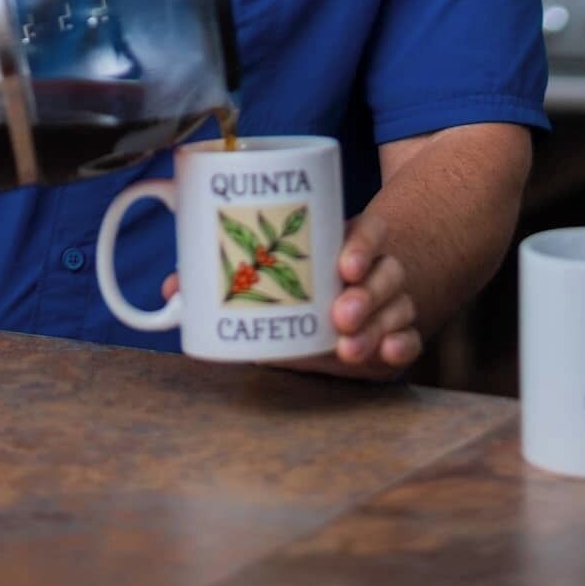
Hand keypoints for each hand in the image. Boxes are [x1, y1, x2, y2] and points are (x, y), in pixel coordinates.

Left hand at [158, 208, 420, 380]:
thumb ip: (231, 277)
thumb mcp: (279, 267)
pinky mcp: (399, 334)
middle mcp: (377, 269)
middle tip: (339, 314)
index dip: (361, 245)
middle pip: (385, 273)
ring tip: (349, 346)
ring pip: (399, 306)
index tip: (342, 264)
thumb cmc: (303, 279)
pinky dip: (403, 344)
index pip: (369, 232)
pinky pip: (412, 337)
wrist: (357, 288)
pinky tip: (389, 353)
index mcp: (351, 242)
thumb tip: (173, 288)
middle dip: (364, 295)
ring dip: (377, 326)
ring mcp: (394, 301)